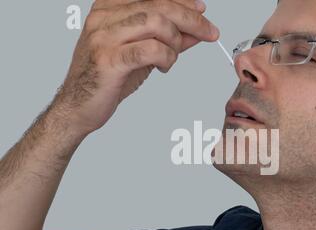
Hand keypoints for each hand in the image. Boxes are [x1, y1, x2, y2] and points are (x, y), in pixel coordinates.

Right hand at [52, 0, 218, 133]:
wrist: (78, 106)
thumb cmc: (109, 78)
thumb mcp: (142, 52)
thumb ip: (167, 39)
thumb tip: (195, 30)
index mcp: (108, 7)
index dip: (182, 1)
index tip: (201, 10)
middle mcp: (104, 16)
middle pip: (159, 6)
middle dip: (191, 20)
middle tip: (210, 32)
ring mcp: (104, 36)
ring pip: (156, 23)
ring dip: (175, 41)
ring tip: (173, 57)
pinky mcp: (109, 59)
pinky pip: (150, 50)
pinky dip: (166, 58)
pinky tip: (164, 66)